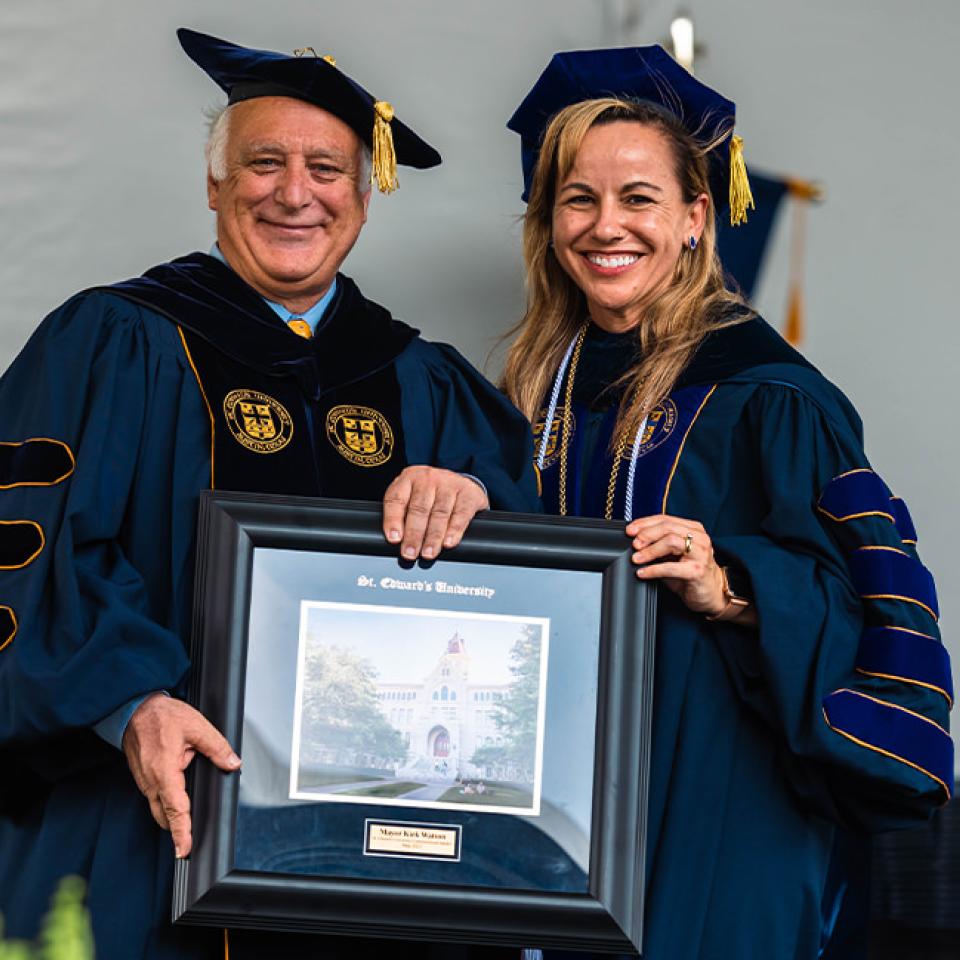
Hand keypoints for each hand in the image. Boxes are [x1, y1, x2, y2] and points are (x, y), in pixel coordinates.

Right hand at [122, 693, 239, 858]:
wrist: (136, 708)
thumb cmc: (162, 716)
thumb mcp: (196, 726)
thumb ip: (217, 747)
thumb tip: (233, 763)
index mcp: (164, 771)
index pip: (176, 809)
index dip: (181, 831)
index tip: (184, 849)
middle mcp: (151, 781)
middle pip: (165, 815)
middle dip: (177, 830)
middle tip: (188, 843)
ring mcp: (144, 781)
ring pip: (158, 808)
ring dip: (171, 817)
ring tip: (185, 827)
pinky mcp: (142, 777)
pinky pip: (154, 797)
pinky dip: (165, 805)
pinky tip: (177, 802)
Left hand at [382, 466, 488, 560]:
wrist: (461, 482)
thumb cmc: (431, 494)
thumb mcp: (411, 496)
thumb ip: (402, 514)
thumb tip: (397, 541)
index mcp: (408, 478)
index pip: (397, 499)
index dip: (393, 520)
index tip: (394, 538)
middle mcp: (428, 478)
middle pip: (419, 508)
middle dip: (414, 534)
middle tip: (410, 553)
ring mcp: (449, 484)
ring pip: (440, 513)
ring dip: (433, 536)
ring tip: (428, 553)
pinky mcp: (469, 492)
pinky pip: (461, 514)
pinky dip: (455, 530)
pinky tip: (448, 542)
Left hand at [626, 514, 725, 615]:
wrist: (710, 593)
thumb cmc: (690, 572)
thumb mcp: (673, 554)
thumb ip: (659, 544)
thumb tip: (634, 540)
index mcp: (693, 529)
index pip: (666, 519)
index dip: (645, 523)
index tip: (630, 530)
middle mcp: (699, 538)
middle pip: (668, 528)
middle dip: (647, 534)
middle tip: (634, 544)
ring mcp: (701, 554)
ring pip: (671, 542)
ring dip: (650, 550)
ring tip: (637, 558)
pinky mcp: (698, 571)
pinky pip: (672, 567)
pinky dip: (654, 569)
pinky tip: (643, 573)